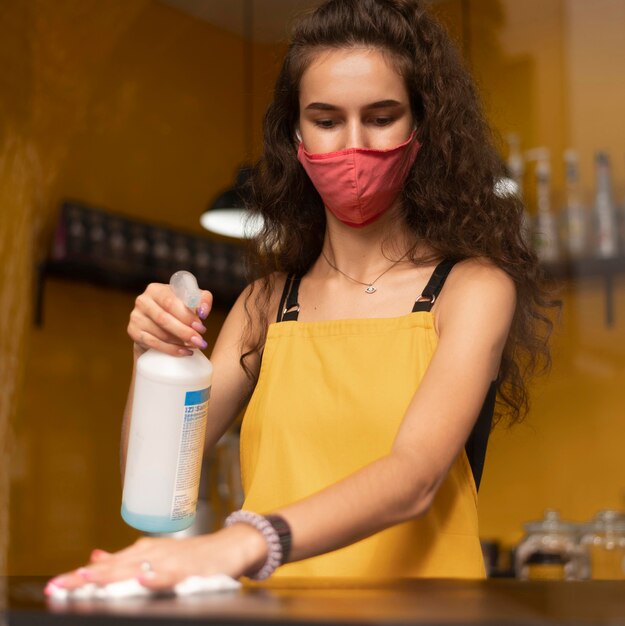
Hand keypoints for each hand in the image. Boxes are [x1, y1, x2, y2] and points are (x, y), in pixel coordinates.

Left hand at [46, 525, 266, 592]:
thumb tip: (94, 556)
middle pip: (113, 568)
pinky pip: (170, 574)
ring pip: (136, 569)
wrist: (230, 546)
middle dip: (85, 579)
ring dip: (112, 574)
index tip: (52, 586)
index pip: (104, 567)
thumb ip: (124, 559)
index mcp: (142, 552)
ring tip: (88, 580)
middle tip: (58, 586)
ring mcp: (170, 559)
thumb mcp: (155, 554)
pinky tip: (143, 580)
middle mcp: (152, 553)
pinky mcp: (189, 569)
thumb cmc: (192, 555)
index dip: (78, 577)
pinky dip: (156, 577)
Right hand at [127, 283, 212, 356]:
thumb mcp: (192, 300)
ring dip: (179, 342)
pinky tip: (183, 352)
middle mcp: (142, 301)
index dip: (186, 316)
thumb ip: (203, 300)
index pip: (170, 302)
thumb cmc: (179, 308)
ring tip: (194, 346)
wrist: (158, 322)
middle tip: (199, 341)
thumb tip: (203, 312)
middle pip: (163, 319)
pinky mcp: (133, 332)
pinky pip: (153, 343)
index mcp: (156, 289)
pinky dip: (170, 349)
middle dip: (184, 332)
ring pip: (159, 333)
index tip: (201, 327)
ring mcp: (135, 317)